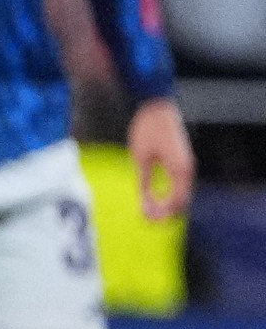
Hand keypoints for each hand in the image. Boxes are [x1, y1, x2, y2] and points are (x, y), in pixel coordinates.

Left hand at [132, 97, 196, 222]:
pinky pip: (179, 185)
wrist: (157, 108)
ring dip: (167, 205)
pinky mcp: (182, 161)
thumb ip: (143, 184)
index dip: (163, 215)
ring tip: (146, 212)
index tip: (146, 221)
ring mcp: (187, 165)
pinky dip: (168, 194)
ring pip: (181, 194)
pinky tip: (153, 199)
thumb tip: (144, 207)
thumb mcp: (140, 159)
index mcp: (180, 170)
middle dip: (166, 213)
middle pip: (182, 201)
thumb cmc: (146, 131)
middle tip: (145, 221)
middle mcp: (188, 169)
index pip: (177, 202)